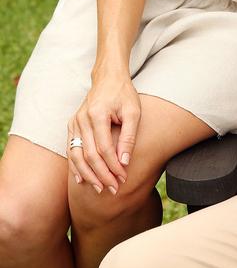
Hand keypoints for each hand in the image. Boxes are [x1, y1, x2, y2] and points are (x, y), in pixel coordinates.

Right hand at [67, 72, 140, 192]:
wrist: (108, 78)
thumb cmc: (124, 94)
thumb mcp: (133, 112)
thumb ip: (129, 136)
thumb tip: (124, 162)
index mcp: (97, 114)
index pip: (103, 148)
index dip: (113, 166)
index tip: (123, 178)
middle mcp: (82, 119)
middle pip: (89, 155)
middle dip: (101, 175)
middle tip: (113, 189)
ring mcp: (74, 122)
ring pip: (76, 155)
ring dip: (88, 175)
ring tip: (99, 188)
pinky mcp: (72, 125)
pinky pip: (71, 150)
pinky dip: (76, 166)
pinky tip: (82, 180)